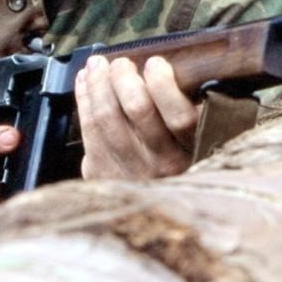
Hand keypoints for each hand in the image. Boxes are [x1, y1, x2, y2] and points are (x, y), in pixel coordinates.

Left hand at [76, 55, 200, 179]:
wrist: (154, 218)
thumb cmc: (176, 165)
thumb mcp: (198, 144)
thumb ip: (191, 112)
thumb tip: (168, 69)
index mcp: (191, 153)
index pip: (180, 116)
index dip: (163, 84)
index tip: (155, 63)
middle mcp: (162, 165)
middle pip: (137, 109)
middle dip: (124, 76)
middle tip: (122, 63)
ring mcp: (129, 172)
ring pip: (106, 117)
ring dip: (98, 83)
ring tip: (97, 66)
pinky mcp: (102, 175)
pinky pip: (87, 130)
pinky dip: (84, 99)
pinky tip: (84, 83)